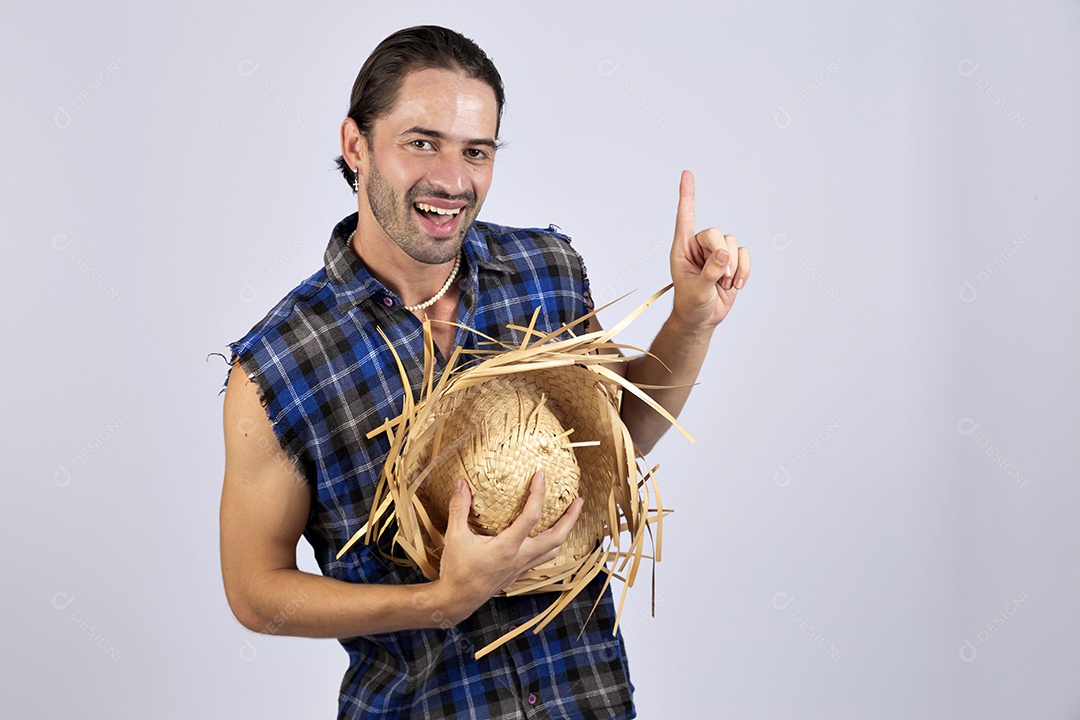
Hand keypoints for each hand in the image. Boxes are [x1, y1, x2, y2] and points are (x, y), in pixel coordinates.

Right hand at [433, 472, 583, 623]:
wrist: (457, 600)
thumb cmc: (456, 570)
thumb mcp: (455, 536)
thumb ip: (459, 508)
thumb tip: (460, 482)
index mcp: (507, 547)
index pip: (531, 516)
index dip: (539, 493)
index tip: (541, 476)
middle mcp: (520, 557)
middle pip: (556, 538)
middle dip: (571, 518)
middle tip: (578, 501)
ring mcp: (521, 566)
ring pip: (553, 550)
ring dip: (565, 532)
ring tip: (570, 517)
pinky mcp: (519, 572)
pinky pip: (543, 557)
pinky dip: (552, 544)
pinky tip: (549, 536)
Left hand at [669, 170, 750, 327]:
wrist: (702, 319)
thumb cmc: (691, 305)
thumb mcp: (696, 291)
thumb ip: (709, 272)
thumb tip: (723, 254)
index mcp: (681, 249)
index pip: (684, 217)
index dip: (687, 195)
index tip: (686, 173)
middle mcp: (698, 246)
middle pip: (716, 233)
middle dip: (721, 255)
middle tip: (720, 277)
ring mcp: (716, 253)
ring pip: (732, 243)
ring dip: (733, 267)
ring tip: (724, 284)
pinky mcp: (732, 261)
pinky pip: (745, 253)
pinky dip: (744, 269)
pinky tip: (736, 285)